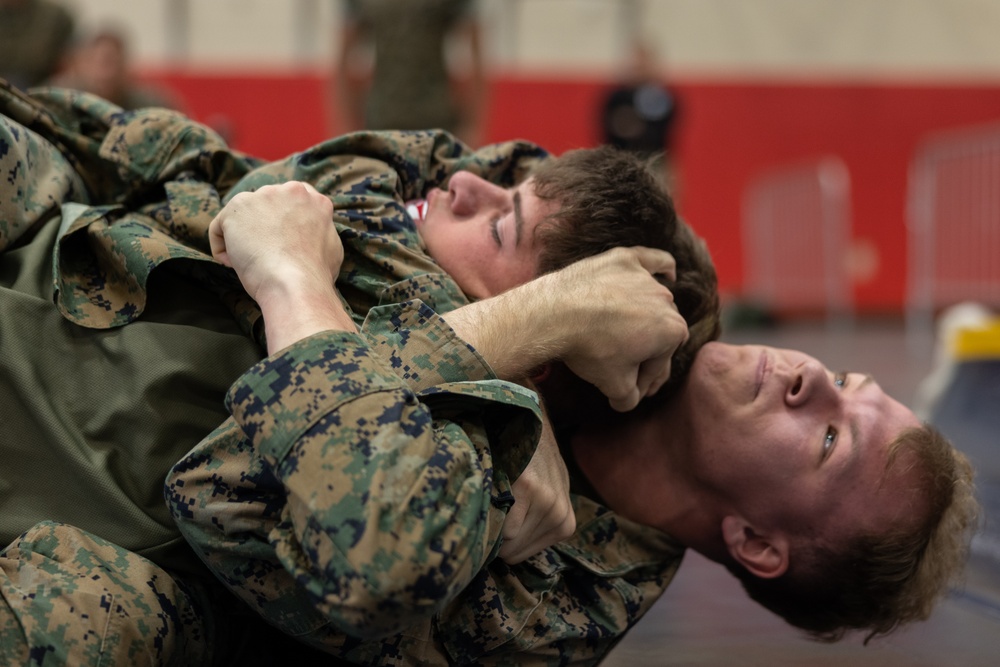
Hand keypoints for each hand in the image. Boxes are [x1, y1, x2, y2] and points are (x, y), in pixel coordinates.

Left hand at [209, 181, 341, 302]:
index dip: (281, 218)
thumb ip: (319, 232)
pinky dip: (222, 247)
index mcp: (314, 200)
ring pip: (242, 215)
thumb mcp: (332, 248)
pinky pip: (220, 226)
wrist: (295, 283)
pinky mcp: (237, 208)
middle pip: (265, 204)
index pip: (292, 198)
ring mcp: (262, 196)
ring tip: (248, 262)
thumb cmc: (315, 274)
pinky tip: (232, 264)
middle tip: (263, 253)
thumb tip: (310, 236)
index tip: (276, 238)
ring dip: (241, 237)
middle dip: (260, 226)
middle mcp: (290, 190)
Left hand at [441, 246, 688, 411]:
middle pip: (657, 334)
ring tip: (632, 332)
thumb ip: (629, 397)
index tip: (629, 390)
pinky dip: (660, 268)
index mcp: (672, 332)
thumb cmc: (589, 349)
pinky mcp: (624, 259)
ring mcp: (645, 277)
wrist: (556, 314)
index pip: (659, 365)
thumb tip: (628, 402)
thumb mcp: (613, 385)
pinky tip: (667, 273)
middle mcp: (666, 301)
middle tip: (622, 366)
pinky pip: (653, 260)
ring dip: (647, 317)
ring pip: (655, 300)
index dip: (643, 383)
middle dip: (643, 352)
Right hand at [499, 417, 575, 563]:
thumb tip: (507, 552)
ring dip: (492, 524)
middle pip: (513, 552)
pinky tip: (493, 494)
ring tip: (493, 498)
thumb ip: (536, 524)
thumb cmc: (534, 464)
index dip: (502, 544)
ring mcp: (547, 503)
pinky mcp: (530, 488)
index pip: (521, 555)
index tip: (494, 525)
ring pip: (506, 542)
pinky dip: (492, 514)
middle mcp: (559, 517)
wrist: (531, 424)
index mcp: (565, 524)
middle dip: (496, 538)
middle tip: (490, 511)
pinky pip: (504, 525)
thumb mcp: (547, 497)